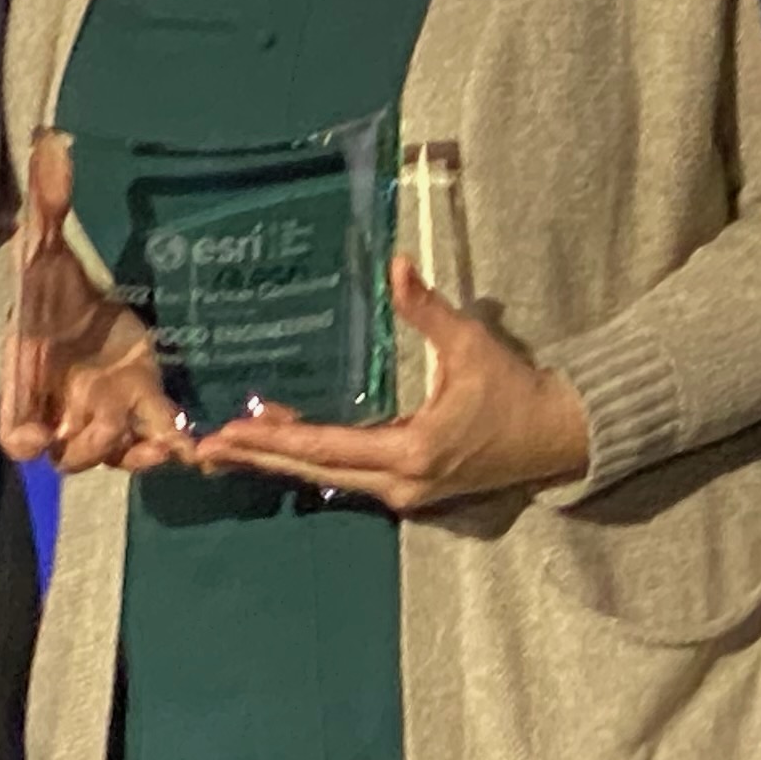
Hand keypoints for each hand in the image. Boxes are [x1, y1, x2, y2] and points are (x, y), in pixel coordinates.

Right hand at [0, 132, 193, 473]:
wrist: (79, 300)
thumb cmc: (52, 285)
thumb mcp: (46, 241)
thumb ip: (48, 201)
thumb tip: (52, 142)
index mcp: (30, 375)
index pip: (15, 425)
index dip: (22, 433)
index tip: (35, 435)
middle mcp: (65, 406)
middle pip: (69, 450)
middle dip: (88, 445)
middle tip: (110, 426)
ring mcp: (106, 414)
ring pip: (115, 455)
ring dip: (136, 455)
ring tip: (164, 446)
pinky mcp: (145, 407)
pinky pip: (155, 440)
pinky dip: (173, 446)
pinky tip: (197, 442)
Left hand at [194, 258, 590, 513]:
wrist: (556, 435)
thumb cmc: (512, 389)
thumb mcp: (470, 344)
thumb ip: (427, 309)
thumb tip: (395, 265)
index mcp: (410, 452)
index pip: (326, 447)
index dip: (274, 439)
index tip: (229, 432)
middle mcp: (399, 484)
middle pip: (314, 471)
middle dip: (259, 457)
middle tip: (204, 448)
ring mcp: (405, 493)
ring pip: (328, 477)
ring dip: (280, 460)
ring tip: (230, 446)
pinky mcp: (410, 489)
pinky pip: (348, 476)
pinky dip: (311, 460)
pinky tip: (280, 446)